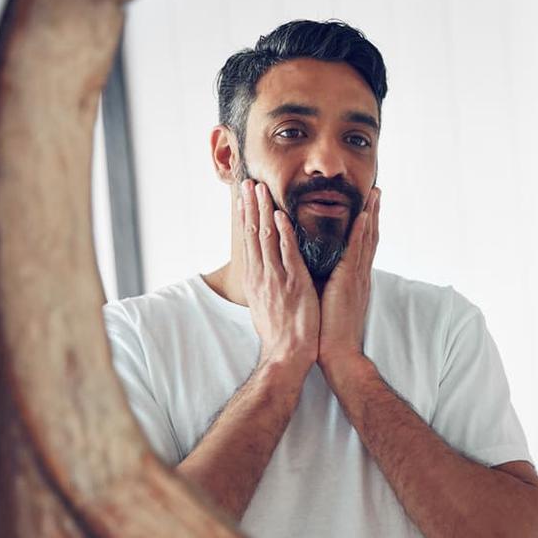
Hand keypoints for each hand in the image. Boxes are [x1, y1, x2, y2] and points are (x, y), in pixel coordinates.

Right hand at [239, 179, 319, 371]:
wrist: (286, 354)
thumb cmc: (279, 332)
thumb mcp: (266, 303)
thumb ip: (266, 283)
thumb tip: (266, 272)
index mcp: (256, 278)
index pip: (248, 241)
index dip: (246, 217)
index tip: (244, 197)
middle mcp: (261, 274)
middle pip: (252, 233)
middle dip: (250, 206)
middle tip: (248, 182)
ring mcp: (276, 277)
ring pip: (266, 237)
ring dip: (263, 210)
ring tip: (261, 189)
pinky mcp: (292, 282)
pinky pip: (287, 252)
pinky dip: (283, 233)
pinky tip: (280, 215)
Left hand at [318, 186, 379, 369]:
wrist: (337, 354)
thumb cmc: (329, 332)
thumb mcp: (330, 300)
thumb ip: (329, 282)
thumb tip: (318, 269)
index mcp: (355, 279)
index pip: (362, 245)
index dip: (366, 224)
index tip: (368, 205)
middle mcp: (360, 275)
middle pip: (369, 237)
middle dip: (373, 213)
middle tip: (376, 191)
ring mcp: (357, 277)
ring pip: (366, 239)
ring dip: (370, 215)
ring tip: (373, 194)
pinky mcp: (349, 282)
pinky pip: (355, 252)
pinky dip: (359, 233)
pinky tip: (362, 216)